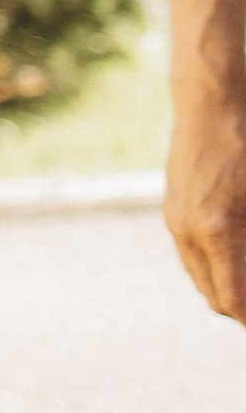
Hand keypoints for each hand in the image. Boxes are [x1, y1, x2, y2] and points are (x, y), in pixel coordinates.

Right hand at [166, 92, 245, 326]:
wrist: (211, 103)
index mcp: (219, 230)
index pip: (233, 300)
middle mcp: (190, 231)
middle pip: (214, 297)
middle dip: (241, 309)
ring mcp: (177, 220)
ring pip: (201, 278)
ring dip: (227, 288)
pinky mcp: (173, 208)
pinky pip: (192, 255)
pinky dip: (215, 267)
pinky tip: (236, 258)